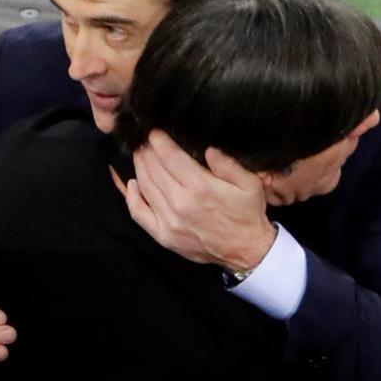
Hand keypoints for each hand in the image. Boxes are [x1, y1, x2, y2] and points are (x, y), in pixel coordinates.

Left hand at [123, 130, 276, 271]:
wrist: (246, 249)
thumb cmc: (247, 213)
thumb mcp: (249, 183)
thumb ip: (228, 164)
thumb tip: (208, 149)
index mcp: (201, 187)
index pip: (170, 157)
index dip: (159, 141)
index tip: (154, 131)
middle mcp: (181, 203)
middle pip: (153, 168)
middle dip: (147, 151)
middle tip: (145, 140)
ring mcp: (170, 221)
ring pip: (144, 186)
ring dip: (139, 167)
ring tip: (140, 155)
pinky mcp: (164, 236)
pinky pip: (138, 213)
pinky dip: (131, 196)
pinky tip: (132, 183)